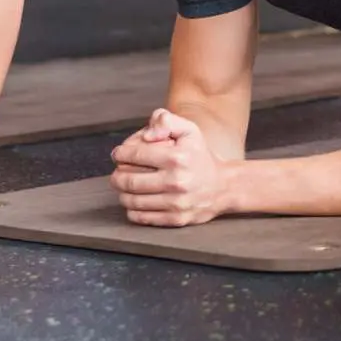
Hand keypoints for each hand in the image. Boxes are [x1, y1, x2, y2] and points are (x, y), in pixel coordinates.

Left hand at [108, 109, 227, 226]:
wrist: (223, 187)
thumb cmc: (200, 156)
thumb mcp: (189, 130)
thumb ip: (166, 120)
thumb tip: (146, 134)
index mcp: (177, 158)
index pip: (135, 155)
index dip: (120, 153)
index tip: (118, 154)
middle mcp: (176, 182)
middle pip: (128, 181)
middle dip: (117, 176)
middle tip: (118, 173)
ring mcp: (176, 203)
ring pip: (131, 201)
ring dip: (122, 193)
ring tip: (125, 187)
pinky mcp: (175, 219)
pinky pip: (141, 217)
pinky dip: (132, 209)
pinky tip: (136, 200)